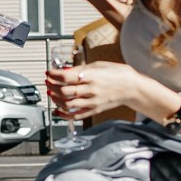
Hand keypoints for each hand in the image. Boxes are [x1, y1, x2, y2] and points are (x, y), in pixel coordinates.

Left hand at [45, 61, 176, 123]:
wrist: (132, 87)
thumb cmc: (117, 73)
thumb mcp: (98, 65)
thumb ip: (81, 69)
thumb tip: (65, 71)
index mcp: (91, 76)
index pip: (66, 77)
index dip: (54, 75)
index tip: (48, 72)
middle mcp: (90, 90)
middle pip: (64, 90)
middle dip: (52, 86)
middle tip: (47, 82)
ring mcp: (92, 102)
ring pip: (68, 104)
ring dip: (56, 99)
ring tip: (51, 94)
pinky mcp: (94, 110)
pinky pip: (76, 115)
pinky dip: (64, 114)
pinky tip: (58, 110)